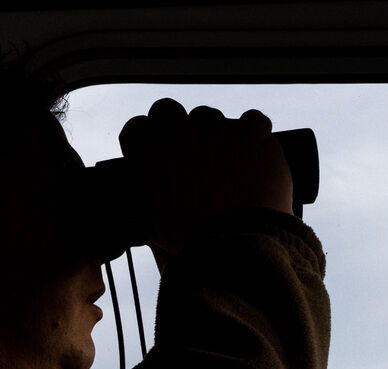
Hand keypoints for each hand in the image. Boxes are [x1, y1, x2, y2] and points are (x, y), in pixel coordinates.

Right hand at [118, 99, 292, 262]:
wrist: (239, 239)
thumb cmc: (194, 238)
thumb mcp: (153, 225)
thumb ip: (148, 202)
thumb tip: (150, 198)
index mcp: (149, 158)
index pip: (134, 128)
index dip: (141, 140)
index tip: (148, 151)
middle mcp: (180, 135)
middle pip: (165, 109)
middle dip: (170, 125)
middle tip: (180, 149)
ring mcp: (217, 129)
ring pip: (208, 116)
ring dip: (209, 133)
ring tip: (220, 161)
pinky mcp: (252, 132)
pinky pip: (250, 120)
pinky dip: (249, 134)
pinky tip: (250, 154)